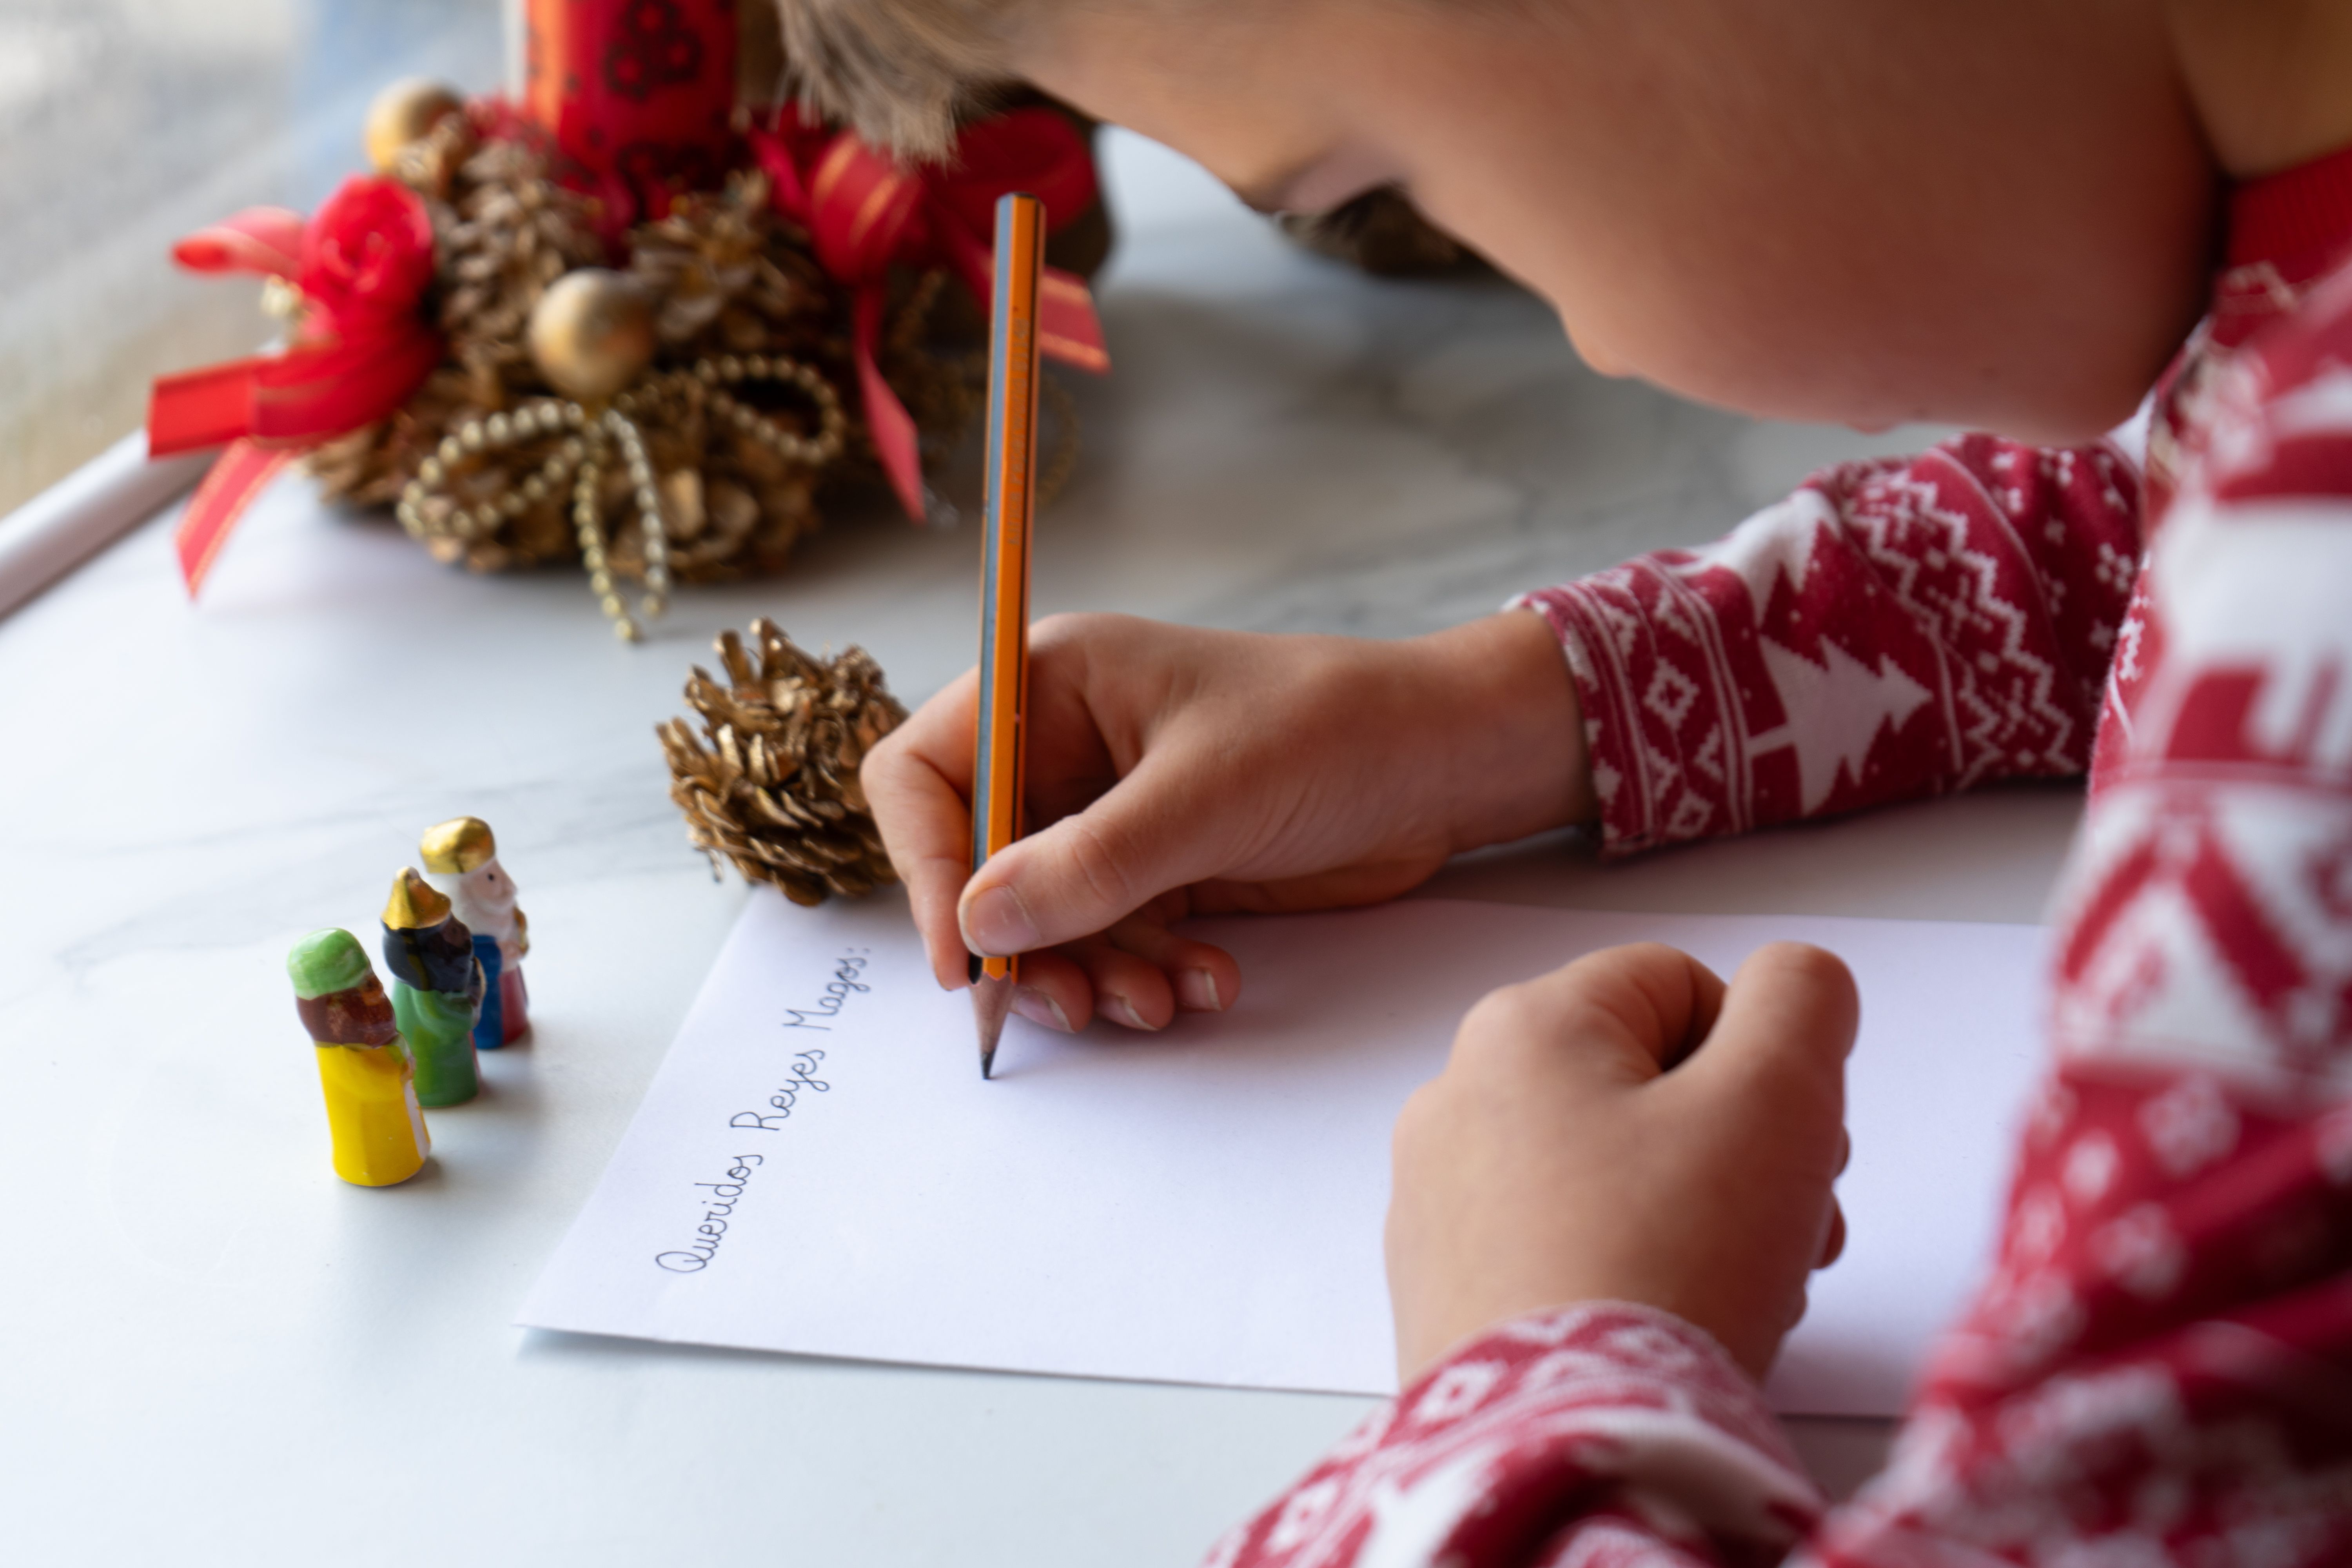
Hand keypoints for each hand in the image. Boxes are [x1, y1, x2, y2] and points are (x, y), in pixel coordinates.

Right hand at [864, 610, 1590, 1031]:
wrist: (1444, 763)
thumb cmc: (1332, 732)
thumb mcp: (1206, 796)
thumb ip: (1089, 863)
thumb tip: (977, 922)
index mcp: (1053, 684)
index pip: (927, 774)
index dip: (926, 864)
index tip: (961, 955)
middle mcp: (1067, 748)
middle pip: (979, 864)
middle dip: (1023, 943)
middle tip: (1072, 1003)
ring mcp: (1112, 813)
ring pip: (1047, 918)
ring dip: (1092, 973)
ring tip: (1159, 1001)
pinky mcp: (1160, 868)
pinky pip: (1113, 938)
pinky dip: (1147, 973)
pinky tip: (1208, 983)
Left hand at [1386, 942, 1854, 1382]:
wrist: (1567, 1439)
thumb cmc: (1670, 1259)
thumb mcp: (1775, 1096)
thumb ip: (1800, 1002)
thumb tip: (1795, 978)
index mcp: (1520, 1027)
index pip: (1678, 987)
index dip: (1759, 1059)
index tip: (1794, 1142)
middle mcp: (1455, 1098)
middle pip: (1642, 1085)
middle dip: (1737, 1147)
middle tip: (1792, 1224)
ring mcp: (1436, 1199)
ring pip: (1608, 1171)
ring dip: (1695, 1215)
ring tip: (1736, 1289)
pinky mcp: (1441, 1288)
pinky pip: (1559, 1246)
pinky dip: (1627, 1272)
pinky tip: (1664, 1327)